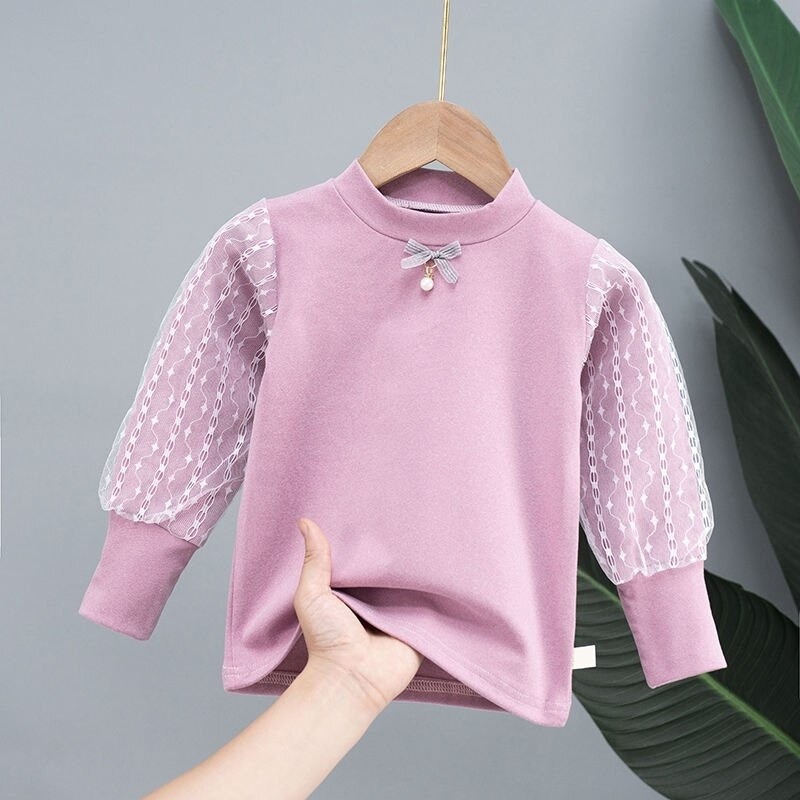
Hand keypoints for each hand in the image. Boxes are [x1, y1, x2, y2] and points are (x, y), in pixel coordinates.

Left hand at [293, 516, 423, 714]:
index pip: (368, 554)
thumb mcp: (313, 594)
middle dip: (401, 546)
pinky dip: (440, 588)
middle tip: (413, 511)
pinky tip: (450, 564)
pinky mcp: (421, 624)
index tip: (380, 504)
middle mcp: (380, 596)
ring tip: (436, 529)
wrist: (351, 679)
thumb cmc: (326, 641)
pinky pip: (434, 602)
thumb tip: (305, 521)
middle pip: (394, 566)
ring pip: (416, 580)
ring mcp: (402, 610)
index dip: (372, 534)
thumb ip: (314, 561)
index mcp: (355, 586)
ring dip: (423, 565)